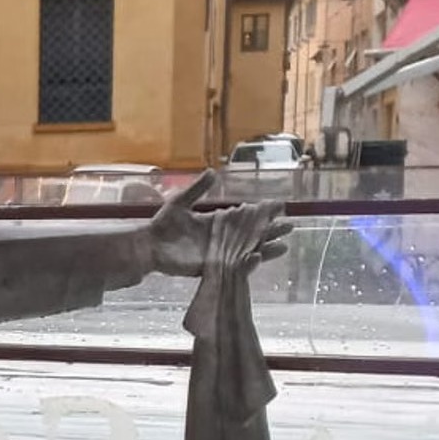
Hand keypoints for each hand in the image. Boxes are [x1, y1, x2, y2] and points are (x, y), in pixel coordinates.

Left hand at [148, 170, 291, 277]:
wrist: (148, 247)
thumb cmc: (162, 225)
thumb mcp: (180, 203)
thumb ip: (197, 190)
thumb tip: (214, 172)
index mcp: (217, 221)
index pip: (245, 216)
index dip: (262, 213)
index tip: (280, 206)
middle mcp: (221, 238)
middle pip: (251, 234)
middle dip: (271, 231)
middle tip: (290, 226)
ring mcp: (218, 254)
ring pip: (247, 251)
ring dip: (266, 248)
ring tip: (285, 246)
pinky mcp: (212, 267)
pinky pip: (233, 266)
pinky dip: (246, 263)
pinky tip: (259, 257)